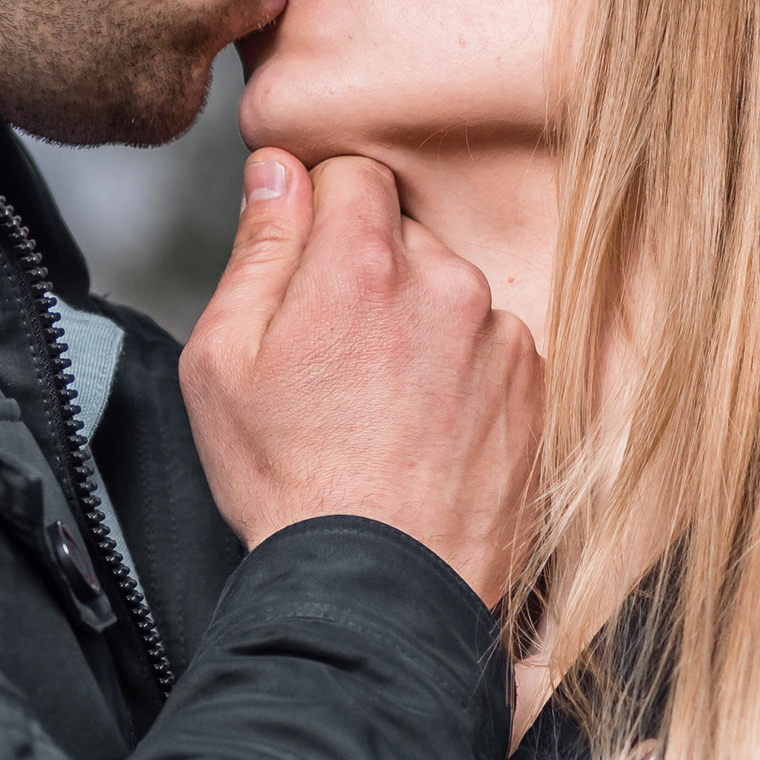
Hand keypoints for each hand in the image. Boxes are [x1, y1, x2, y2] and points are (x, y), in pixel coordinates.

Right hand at [180, 151, 543, 605]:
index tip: (306, 269)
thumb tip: (278, 170)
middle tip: (334, 357)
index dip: (321, 214)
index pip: (352, 172)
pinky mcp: (536, 387)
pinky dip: (464, 373)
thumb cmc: (290, 487)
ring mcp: (500, 336)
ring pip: (451, 291)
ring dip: (421, 324)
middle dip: (368, 273)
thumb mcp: (223, 362)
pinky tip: (427, 431)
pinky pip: (493, 347)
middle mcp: (445, 283)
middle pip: (404, 233)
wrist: (380, 589)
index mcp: (360, 264)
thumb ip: (258, 247)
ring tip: (382, 407)